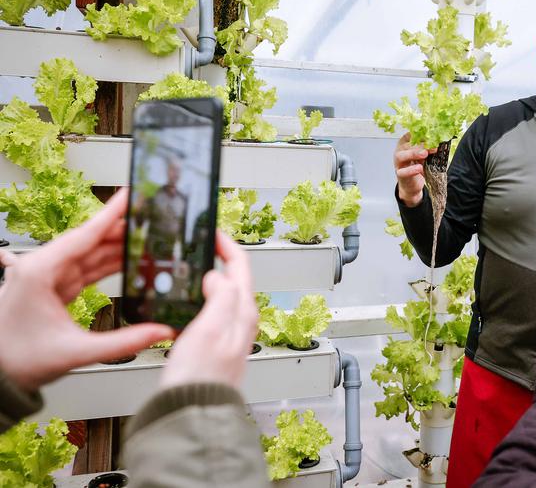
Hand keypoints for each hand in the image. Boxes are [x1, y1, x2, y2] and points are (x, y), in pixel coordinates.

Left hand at [0, 189, 173, 392]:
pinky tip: (128, 260)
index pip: (85, 234)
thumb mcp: (75, 352)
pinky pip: (87, 268)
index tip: (131, 194)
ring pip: (91, 253)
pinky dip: (109, 264)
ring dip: (119, 247)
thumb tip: (159, 333)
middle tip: (151, 218)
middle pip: (90, 240)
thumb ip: (123, 342)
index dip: (112, 213)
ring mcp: (47, 276)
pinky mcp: (53, 287)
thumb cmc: (18, 360)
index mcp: (40, 271)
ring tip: (148, 239)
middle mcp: (42, 268)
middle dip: (122, 229)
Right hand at [160, 231, 257, 389]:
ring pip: (222, 293)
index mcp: (243, 311)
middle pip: (233, 277)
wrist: (191, 411)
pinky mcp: (214, 344)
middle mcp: (240, 320)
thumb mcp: (211, 328)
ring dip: (208, 276)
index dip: (226, 244)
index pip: (241, 266)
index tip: (212, 231)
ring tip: (191, 265)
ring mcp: (228, 332)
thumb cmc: (201, 377)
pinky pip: (210, 311)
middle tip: (200, 243)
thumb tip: (218, 274)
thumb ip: (220, 297)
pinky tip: (185, 300)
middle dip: (218, 257)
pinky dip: (199, 297)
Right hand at [394, 133, 432, 207]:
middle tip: (430, 145)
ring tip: (424, 154)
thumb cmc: (417, 166)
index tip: (430, 133)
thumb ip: (427, 148)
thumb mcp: (423, 155)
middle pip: (406, 145)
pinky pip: (403, 171)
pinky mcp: (400, 174)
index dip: (419, 134)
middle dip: (419, 144)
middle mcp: (400, 151)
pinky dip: (411, 170)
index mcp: (405, 144)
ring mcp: (398, 163)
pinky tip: (419, 168)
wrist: (412, 184)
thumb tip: (438, 142)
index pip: (410, 135)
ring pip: (401, 156)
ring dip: (413, 154)